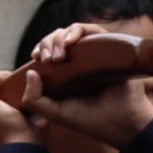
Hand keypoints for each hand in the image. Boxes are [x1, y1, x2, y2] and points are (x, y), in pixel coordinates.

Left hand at [25, 22, 152, 147]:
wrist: (123, 123)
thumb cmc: (91, 120)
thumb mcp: (56, 113)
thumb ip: (34, 100)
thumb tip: (29, 72)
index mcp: (67, 71)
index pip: (49, 50)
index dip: (40, 48)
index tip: (35, 57)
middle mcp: (81, 60)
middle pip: (58, 38)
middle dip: (47, 43)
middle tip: (47, 59)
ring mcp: (96, 53)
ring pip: (72, 32)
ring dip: (59, 37)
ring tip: (59, 55)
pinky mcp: (110, 48)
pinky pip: (91, 30)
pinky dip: (77, 31)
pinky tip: (69, 43)